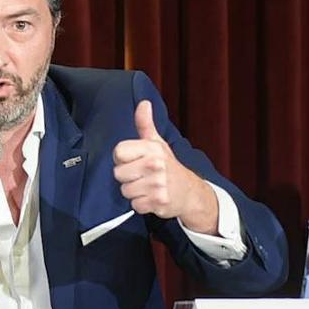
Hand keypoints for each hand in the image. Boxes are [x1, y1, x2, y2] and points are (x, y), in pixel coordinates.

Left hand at [112, 100, 217, 232]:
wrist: (190, 192)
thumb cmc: (169, 166)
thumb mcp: (157, 143)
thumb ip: (145, 124)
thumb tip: (143, 103)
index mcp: (151, 149)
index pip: (118, 152)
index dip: (123, 159)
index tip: (134, 160)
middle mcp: (155, 165)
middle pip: (118, 173)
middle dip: (128, 177)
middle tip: (142, 176)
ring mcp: (157, 184)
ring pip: (125, 190)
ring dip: (134, 192)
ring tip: (147, 187)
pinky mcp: (158, 202)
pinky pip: (134, 205)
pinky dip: (141, 204)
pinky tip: (151, 198)